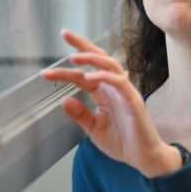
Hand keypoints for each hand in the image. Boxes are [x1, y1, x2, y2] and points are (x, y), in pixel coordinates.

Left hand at [41, 29, 181, 177]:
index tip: (47, 68)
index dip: (66, 68)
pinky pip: (119, 82)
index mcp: (103, 92)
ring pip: (109, 65)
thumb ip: (80, 114)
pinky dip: (104, 77)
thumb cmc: (123, 142)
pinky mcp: (133, 100)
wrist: (143, 157)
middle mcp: (113, 87)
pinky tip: (89, 78)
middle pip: (98, 59)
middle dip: (82, 45)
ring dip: (91, 58)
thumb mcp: (94, 129)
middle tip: (65, 34)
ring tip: (73, 58)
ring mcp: (124, 91)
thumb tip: (64, 100)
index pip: (83, 73)